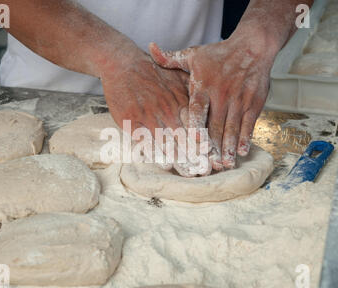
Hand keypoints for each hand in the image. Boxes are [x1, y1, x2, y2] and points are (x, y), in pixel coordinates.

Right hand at [100, 48, 210, 176]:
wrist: (122, 63)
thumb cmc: (153, 72)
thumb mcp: (177, 75)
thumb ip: (193, 91)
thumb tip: (213, 106)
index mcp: (180, 101)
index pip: (196, 125)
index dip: (206, 142)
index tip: (215, 156)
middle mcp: (166, 110)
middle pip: (184, 138)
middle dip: (196, 156)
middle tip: (205, 171)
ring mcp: (148, 116)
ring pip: (166, 142)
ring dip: (179, 160)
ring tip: (189, 173)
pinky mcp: (131, 121)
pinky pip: (144, 141)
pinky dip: (155, 153)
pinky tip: (164, 164)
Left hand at [149, 29, 277, 169]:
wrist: (252, 47)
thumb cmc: (219, 54)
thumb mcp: (193, 54)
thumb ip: (170, 58)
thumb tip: (150, 49)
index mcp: (203, 86)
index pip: (197, 108)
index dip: (196, 125)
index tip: (194, 142)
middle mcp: (221, 95)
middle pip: (215, 125)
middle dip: (213, 147)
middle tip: (208, 166)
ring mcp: (238, 100)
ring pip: (232, 128)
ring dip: (229, 148)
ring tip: (225, 164)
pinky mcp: (253, 104)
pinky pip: (248, 124)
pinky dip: (245, 138)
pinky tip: (241, 152)